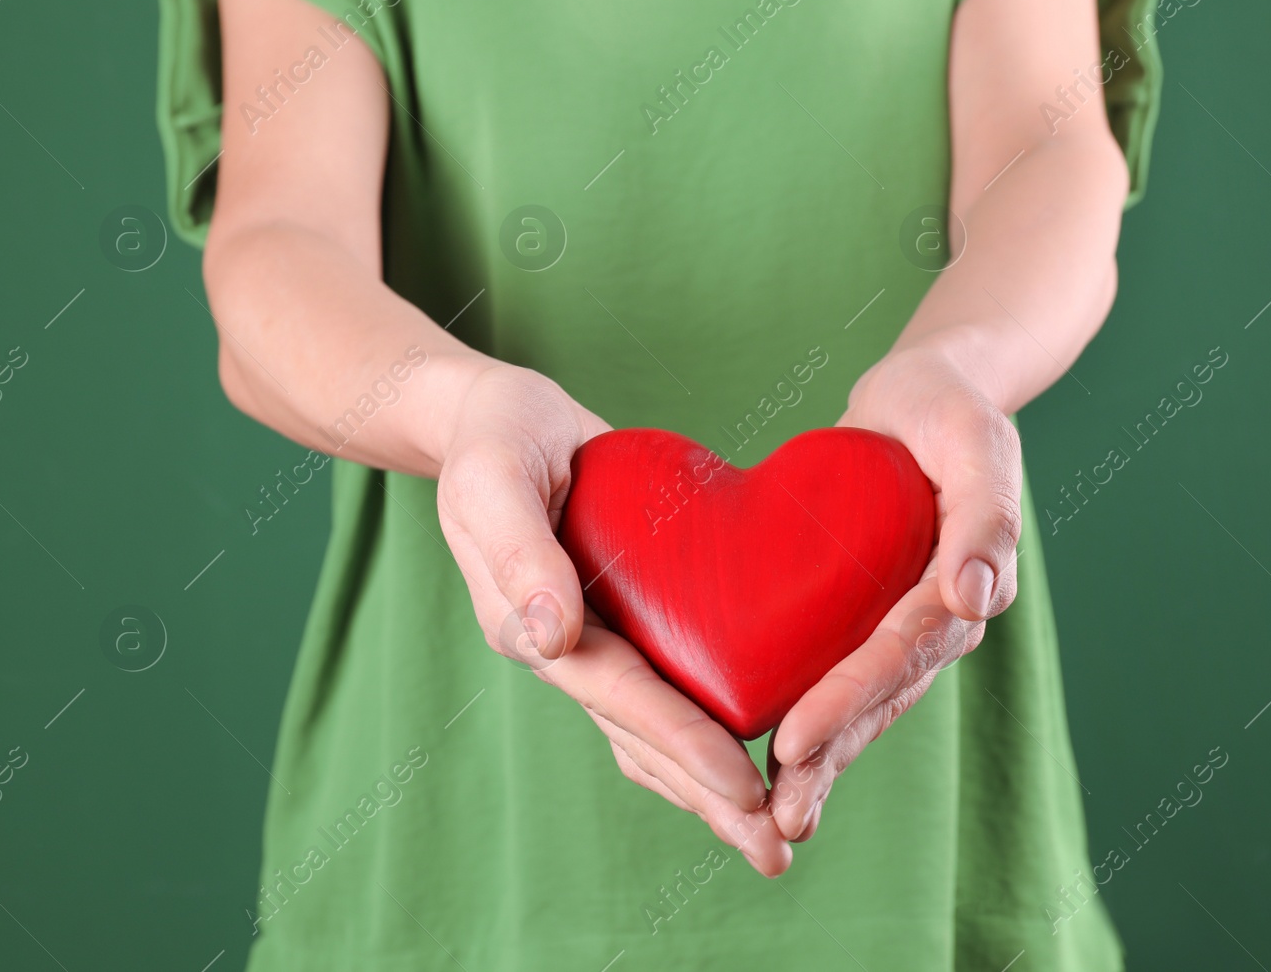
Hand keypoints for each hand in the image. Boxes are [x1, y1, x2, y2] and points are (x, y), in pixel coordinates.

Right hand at [435, 363, 791, 874]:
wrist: (497, 419)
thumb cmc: (495, 437)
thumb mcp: (493, 474)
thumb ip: (517, 551)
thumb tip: (551, 637)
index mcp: (530, 623)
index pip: (620, 695)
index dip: (683, 743)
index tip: (743, 788)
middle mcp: (565, 648)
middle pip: (643, 737)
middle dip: (707, 796)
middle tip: (776, 852)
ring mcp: (593, 642)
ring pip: (655, 731)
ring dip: (708, 786)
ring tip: (772, 834)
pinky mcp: (622, 624)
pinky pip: (665, 694)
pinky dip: (703, 735)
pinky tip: (751, 762)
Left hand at [766, 338, 1022, 842]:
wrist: (924, 397)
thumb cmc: (949, 410)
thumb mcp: (976, 441)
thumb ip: (986, 517)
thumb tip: (973, 597)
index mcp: (965, 582)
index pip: (902, 651)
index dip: (849, 699)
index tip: (794, 740)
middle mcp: (937, 617)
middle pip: (881, 696)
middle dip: (831, 756)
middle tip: (781, 816)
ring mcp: (902, 622)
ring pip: (862, 701)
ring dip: (822, 760)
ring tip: (773, 817)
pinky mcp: (865, 614)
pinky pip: (837, 672)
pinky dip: (809, 717)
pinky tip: (763, 760)